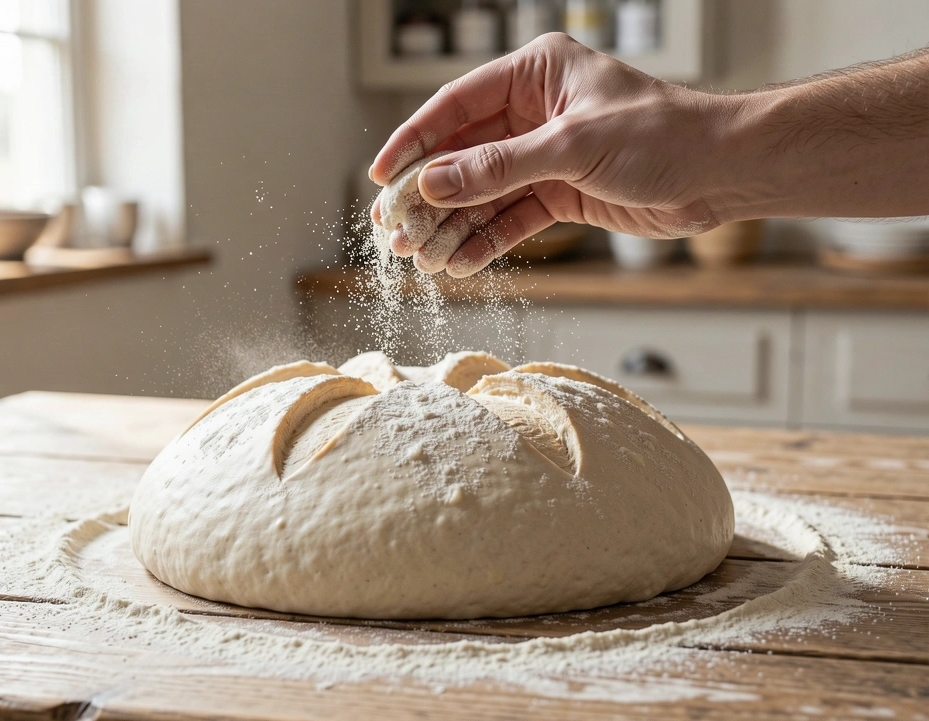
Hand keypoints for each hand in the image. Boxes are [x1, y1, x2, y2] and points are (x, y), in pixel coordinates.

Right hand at [370, 33, 739, 276]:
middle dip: (429, 194)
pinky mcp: (560, 193)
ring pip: (483, 193)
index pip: (456, 106)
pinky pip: (511, 219)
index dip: (415, 142)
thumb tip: (434, 184)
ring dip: (453, 225)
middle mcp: (536, 112)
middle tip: (394, 229)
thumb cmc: (663, 136)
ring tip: (421, 256)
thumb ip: (499, 168)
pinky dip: (487, 241)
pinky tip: (461, 263)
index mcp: (536, 75)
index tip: (381, 176)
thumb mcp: (573, 147)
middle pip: (463, 155)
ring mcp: (546, 155)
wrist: (721, 173)